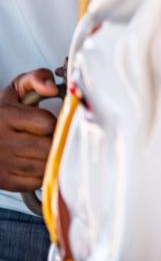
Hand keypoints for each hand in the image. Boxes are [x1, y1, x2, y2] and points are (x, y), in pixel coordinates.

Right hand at [0, 70, 57, 191]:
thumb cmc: (1, 113)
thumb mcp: (15, 90)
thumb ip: (36, 79)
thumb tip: (52, 87)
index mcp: (4, 116)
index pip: (45, 123)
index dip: (54, 122)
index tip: (51, 122)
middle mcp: (1, 141)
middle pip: (47, 147)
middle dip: (56, 141)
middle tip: (55, 137)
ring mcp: (2, 163)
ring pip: (45, 165)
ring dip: (52, 158)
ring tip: (47, 148)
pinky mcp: (4, 181)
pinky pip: (37, 181)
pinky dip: (43, 174)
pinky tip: (38, 162)